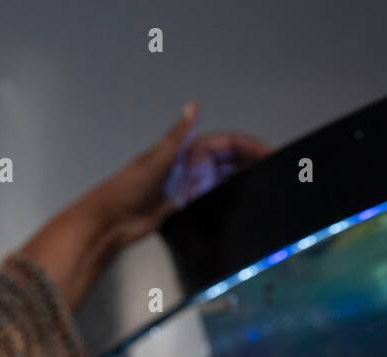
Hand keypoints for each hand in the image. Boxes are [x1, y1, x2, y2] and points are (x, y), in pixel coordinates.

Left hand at [87, 101, 269, 247]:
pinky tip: (240, 204)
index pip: (226, 143)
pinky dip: (227, 199)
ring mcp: (188, 186)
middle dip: (251, 163)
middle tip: (274, 171)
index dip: (249, 146)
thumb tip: (193, 105)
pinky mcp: (185, 205)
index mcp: (185, 150)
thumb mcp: (156, 159)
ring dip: (242, 180)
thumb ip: (178, 135)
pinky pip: (213, 199)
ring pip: (223, 179)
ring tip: (265, 186)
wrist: (111, 220)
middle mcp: (189, 166)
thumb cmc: (128, 188)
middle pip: (229, 161)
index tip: (269, 153)